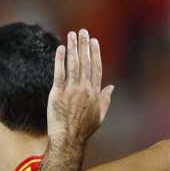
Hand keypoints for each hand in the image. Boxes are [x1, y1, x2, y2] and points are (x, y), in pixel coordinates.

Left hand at [46, 30, 113, 146]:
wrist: (69, 139)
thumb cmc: (84, 129)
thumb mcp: (100, 115)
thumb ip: (106, 99)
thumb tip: (112, 87)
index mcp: (95, 93)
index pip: (96, 68)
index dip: (95, 53)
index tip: (94, 41)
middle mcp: (85, 89)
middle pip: (85, 62)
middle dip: (84, 45)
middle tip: (82, 31)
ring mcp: (71, 90)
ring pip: (73, 65)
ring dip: (73, 48)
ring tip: (72, 35)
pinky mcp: (58, 93)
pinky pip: (59, 73)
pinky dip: (60, 60)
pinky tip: (61, 49)